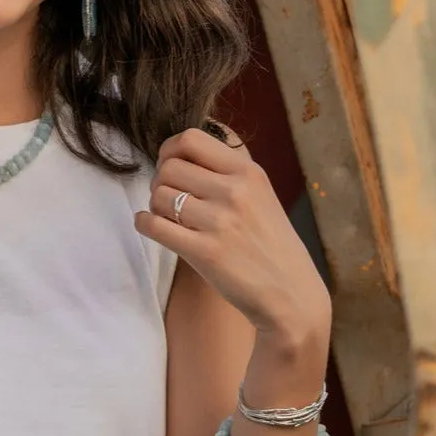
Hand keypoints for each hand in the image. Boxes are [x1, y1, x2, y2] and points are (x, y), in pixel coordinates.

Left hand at [134, 127, 329, 346]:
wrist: (291, 296)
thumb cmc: (271, 244)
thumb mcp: (261, 194)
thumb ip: (226, 172)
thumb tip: (178, 153)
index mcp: (248, 172)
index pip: (190, 139)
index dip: (169, 149)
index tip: (168, 164)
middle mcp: (235, 191)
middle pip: (168, 167)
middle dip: (160, 181)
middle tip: (168, 198)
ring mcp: (220, 221)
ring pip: (158, 195)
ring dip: (155, 206)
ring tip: (169, 218)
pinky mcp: (204, 252)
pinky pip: (153, 225)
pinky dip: (144, 223)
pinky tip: (152, 226)